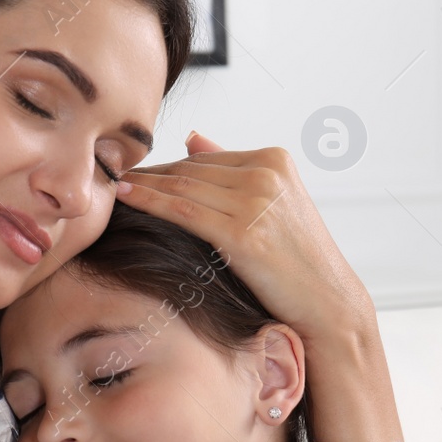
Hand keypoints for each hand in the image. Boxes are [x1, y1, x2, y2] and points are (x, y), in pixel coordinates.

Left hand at [115, 131, 372, 341]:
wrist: (327, 303)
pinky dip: (150, 200)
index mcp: (274, 159)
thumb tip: (192, 138)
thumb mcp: (273, 204)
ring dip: (143, 183)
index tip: (136, 172)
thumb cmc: (298, 260)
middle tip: (115, 175)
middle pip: (191, 169)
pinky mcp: (244, 232)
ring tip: (114, 185)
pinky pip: (183, 210)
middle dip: (150, 173)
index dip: (165, 166)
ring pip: (183, 186)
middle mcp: (267, 173)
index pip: (204, 159)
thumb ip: (233, 169)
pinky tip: (127, 197)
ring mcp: (256, 201)